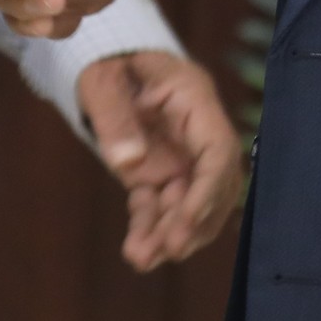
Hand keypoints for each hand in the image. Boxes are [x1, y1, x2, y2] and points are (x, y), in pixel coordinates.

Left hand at [78, 49, 245, 269]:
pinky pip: (160, 205)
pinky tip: (136, 252)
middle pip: (211, 184)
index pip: (218, 151)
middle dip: (192, 221)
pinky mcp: (158, 172)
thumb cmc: (107, 62)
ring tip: (140, 259)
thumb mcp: (103, 80)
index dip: (208, 191)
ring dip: (169, 233)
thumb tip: (130, 165)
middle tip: (167, 250)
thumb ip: (115, 118)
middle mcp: (195, 132)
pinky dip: (149, 228)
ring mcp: (179, 154)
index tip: (186, 224)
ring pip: (187, 202)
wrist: (102, 61)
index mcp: (193, 99)